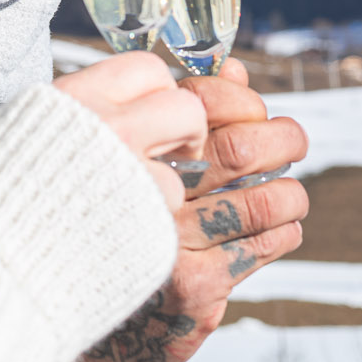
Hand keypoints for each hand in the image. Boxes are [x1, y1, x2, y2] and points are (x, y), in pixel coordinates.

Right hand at [50, 51, 206, 212]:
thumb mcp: (29, 124)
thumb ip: (79, 109)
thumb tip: (116, 103)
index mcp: (77, 96)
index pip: (149, 68)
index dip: (158, 91)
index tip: (150, 114)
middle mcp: (107, 127)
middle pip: (185, 108)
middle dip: (184, 131)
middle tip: (167, 153)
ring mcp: (128, 174)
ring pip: (185, 168)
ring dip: (164, 184)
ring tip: (131, 199)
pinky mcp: (141, 218)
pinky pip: (168, 210)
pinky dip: (151, 218)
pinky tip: (120, 225)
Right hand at [66, 60, 309, 361]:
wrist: (67, 290)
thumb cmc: (108, 207)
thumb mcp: (129, 147)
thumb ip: (182, 108)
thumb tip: (235, 70)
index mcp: (124, 141)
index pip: (201, 100)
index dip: (240, 98)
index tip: (253, 108)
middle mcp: (145, 187)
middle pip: (239, 148)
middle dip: (284, 138)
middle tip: (293, 139)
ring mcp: (172, 237)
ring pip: (264, 201)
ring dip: (290, 193)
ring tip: (289, 192)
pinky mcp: (195, 283)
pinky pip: (264, 245)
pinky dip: (285, 231)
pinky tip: (278, 227)